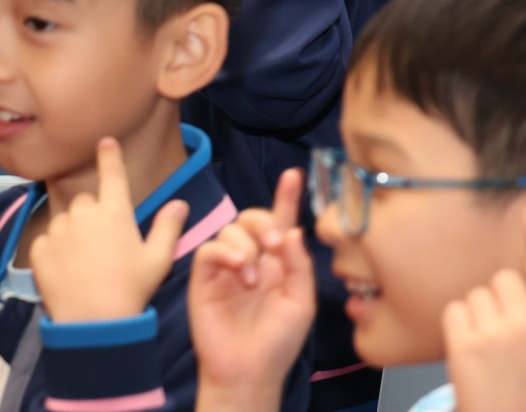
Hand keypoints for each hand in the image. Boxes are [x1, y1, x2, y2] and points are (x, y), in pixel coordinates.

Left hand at [32, 138, 190, 322]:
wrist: (92, 321)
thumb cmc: (131, 288)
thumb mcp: (159, 258)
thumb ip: (168, 227)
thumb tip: (180, 203)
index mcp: (116, 213)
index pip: (113, 174)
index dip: (110, 155)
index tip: (105, 141)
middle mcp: (85, 216)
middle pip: (87, 200)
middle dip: (94, 212)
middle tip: (104, 239)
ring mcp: (59, 232)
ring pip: (65, 219)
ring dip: (73, 230)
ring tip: (85, 258)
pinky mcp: (39, 250)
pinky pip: (47, 239)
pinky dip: (55, 248)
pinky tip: (68, 267)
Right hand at [190, 169, 315, 401]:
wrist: (250, 372)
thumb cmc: (278, 341)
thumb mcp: (301, 301)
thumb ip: (298, 265)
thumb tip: (293, 230)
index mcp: (280, 262)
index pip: (282, 222)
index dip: (286, 197)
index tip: (294, 174)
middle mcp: (254, 259)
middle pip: (253, 217)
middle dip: (265, 220)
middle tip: (276, 244)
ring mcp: (227, 269)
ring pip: (231, 229)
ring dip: (247, 243)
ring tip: (254, 275)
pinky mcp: (203, 280)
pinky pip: (209, 250)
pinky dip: (227, 252)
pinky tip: (241, 270)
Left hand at [443, 204, 525, 411]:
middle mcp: (524, 322)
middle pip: (505, 278)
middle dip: (504, 295)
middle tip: (506, 327)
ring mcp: (491, 333)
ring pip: (478, 293)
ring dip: (480, 312)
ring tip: (487, 347)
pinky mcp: (462, 347)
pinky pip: (456, 310)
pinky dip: (459, 324)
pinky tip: (469, 349)